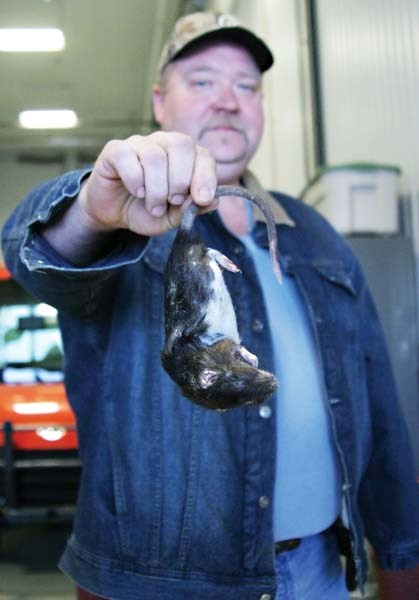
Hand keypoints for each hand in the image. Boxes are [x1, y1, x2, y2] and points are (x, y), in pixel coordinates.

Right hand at [78, 131, 217, 235]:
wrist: (114, 214)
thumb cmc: (146, 211)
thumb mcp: (171, 218)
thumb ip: (190, 209)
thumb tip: (213, 201)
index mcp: (184, 157)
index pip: (203, 155)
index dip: (205, 176)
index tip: (201, 199)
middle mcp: (164, 144)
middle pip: (181, 145)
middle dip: (180, 180)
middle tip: (173, 201)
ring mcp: (139, 143)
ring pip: (155, 156)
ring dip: (156, 188)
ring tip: (153, 206)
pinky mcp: (115, 149)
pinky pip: (128, 156)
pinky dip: (134, 179)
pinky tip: (136, 192)